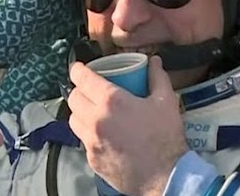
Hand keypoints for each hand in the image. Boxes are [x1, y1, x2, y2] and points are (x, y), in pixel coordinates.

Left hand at [67, 56, 187, 195]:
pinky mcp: (92, 158)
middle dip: (79, 90)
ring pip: (73, 119)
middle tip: (89, 90)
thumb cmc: (166, 138)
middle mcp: (96, 120)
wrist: (165, 176)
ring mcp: (92, 141)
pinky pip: (82, 140)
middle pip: (73, 98)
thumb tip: (154, 62)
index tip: (78, 68)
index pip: (82, 79)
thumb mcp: (166, 102)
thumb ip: (158, 78)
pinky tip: (102, 133)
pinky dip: (88, 133)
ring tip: (92, 111)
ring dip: (80, 112)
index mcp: (112, 102)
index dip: (77, 70)